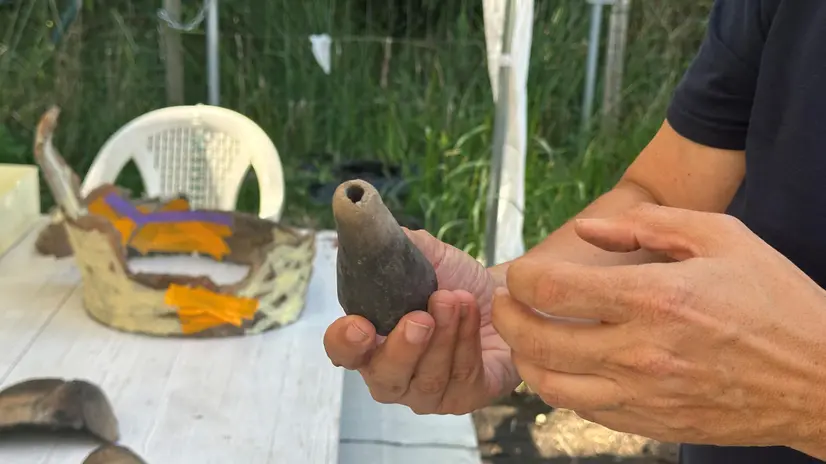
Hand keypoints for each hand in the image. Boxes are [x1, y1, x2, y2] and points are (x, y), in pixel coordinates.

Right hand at [324, 228, 519, 413]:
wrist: (503, 295)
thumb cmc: (455, 281)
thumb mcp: (426, 256)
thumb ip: (397, 245)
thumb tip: (371, 224)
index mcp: (372, 340)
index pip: (344, 352)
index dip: (345, 343)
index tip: (358, 325)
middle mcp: (394, 373)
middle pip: (384, 377)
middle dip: (403, 347)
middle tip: (421, 316)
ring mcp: (428, 392)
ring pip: (428, 378)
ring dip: (444, 335)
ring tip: (457, 299)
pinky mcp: (465, 397)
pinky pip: (462, 378)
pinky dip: (467, 341)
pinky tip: (473, 312)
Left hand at [492, 203, 825, 449]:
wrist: (820, 380)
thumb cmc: (774, 301)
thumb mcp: (722, 237)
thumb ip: (647, 226)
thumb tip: (588, 231)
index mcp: (654, 297)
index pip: (552, 289)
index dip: (520, 278)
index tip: (518, 274)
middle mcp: (640, 351)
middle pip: (538, 340)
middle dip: (507, 318)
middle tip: (505, 303)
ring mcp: (644, 394)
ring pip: (551, 384)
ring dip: (526, 357)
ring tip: (525, 337)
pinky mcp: (651, 424)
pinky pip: (583, 410)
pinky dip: (560, 387)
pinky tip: (564, 366)